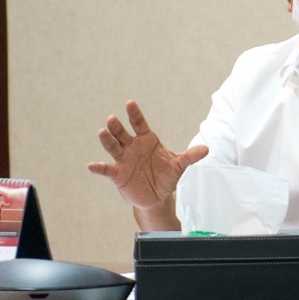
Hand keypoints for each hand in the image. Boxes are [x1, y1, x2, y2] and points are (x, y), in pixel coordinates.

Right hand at [87, 100, 207, 219]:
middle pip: (122, 133)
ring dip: (107, 141)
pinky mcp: (118, 174)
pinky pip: (107, 170)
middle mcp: (132, 146)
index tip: (130, 104)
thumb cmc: (166, 176)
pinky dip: (99, 167)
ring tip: (102, 133)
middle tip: (112, 119)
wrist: (157, 195)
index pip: (139, 124)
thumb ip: (190, 156)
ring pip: (113, 147)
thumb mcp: (179, 166)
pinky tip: (91, 165)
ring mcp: (124, 160)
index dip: (134, 114)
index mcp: (146, 140)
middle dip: (117, 127)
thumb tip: (206, 149)